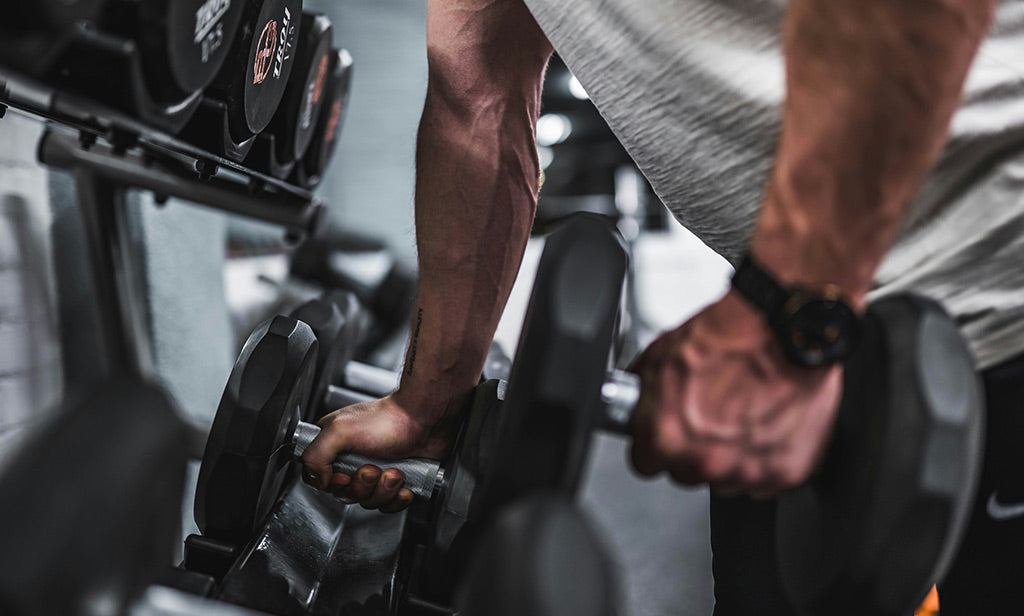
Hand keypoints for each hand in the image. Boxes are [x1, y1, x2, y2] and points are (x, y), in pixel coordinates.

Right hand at [300, 395, 454, 511]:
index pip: (318, 478)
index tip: (344, 475)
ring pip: (368, 501)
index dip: (332, 484)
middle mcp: (353, 459)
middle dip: (362, 486)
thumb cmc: (388, 419)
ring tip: (393, 471)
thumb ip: (315, 455)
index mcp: (335, 446)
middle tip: (372, 468)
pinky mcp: (396, 481)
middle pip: (345, 494)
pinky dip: (398, 497)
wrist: (426, 419)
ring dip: (382, 490)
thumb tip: (318, 480)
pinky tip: (404, 481)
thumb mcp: (340, 430)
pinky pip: (389, 504)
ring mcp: (376, 471)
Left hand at [629, 290, 841, 496]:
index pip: (645, 463)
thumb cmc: (728, 337)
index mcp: (667, 437)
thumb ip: (643, 396)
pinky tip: (766, 422)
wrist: (782, 328)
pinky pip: (766, 479)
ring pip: (727, 479)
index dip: (655, 445)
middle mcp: (706, 461)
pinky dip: (767, 457)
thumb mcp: (659, 357)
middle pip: (686, 473)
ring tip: (742, 414)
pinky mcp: (785, 472)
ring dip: (731, 456)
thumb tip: (635, 406)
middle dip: (693, 449)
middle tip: (710, 415)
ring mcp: (747, 470)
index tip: (664, 434)